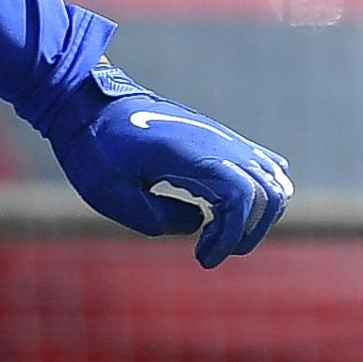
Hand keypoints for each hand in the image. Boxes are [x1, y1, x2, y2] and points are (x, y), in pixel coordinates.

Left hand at [44, 60, 291, 267]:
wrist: (88, 102)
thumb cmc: (93, 147)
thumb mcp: (110, 193)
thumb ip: (156, 218)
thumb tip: (197, 223)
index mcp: (191, 153)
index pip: (243, 196)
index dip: (231, 234)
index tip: (203, 259)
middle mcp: (217, 142)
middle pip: (270, 192)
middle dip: (248, 233)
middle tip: (210, 253)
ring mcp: (222, 138)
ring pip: (274, 179)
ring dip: (257, 216)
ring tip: (220, 236)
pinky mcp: (220, 140)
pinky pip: (263, 166)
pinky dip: (258, 195)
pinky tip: (223, 213)